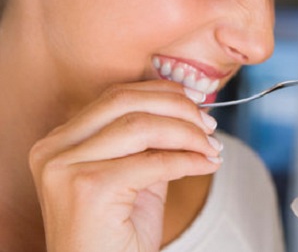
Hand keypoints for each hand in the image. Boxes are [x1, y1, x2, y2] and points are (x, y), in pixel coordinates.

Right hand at [29, 80, 221, 251]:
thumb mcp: (134, 176)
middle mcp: (55, 149)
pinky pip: (154, 162)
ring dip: (188, 134)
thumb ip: (151, 142)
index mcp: (61, 141)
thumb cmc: (116, 235)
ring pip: (142, 127)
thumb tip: (191, 109)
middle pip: (127, 102)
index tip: (198, 103)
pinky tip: (206, 164)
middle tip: (209, 125)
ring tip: (211, 147)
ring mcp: (66, 167)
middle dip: (178, 109)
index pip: (117, 96)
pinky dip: (188, 160)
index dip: (163, 93)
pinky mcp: (88, 188)